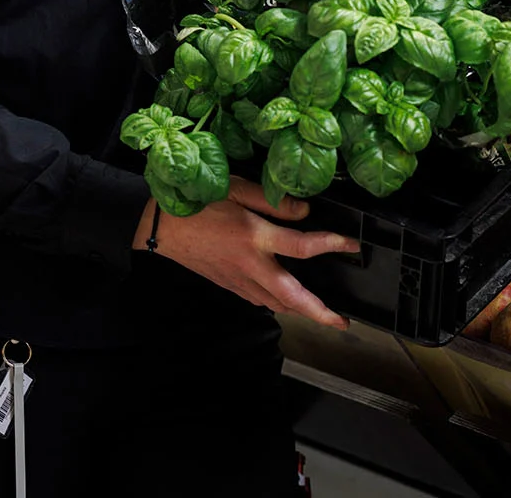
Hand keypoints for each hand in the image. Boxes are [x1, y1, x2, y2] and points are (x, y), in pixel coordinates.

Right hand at [134, 179, 359, 329]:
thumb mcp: (236, 188)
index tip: (351, 244)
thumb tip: (304, 211)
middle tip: (341, 323)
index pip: (302, 246)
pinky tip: (281, 297)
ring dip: (300, 310)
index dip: (331, 244)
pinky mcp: (228, 285)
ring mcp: (239, 279)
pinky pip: (258, 300)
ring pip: (277, 304)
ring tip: (318, 311)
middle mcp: (251, 264)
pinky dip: (276, 302)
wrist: (160, 227)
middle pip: (294, 297)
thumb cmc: (196, 202)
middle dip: (320, 313)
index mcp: (255, 237)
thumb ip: (272, 200)